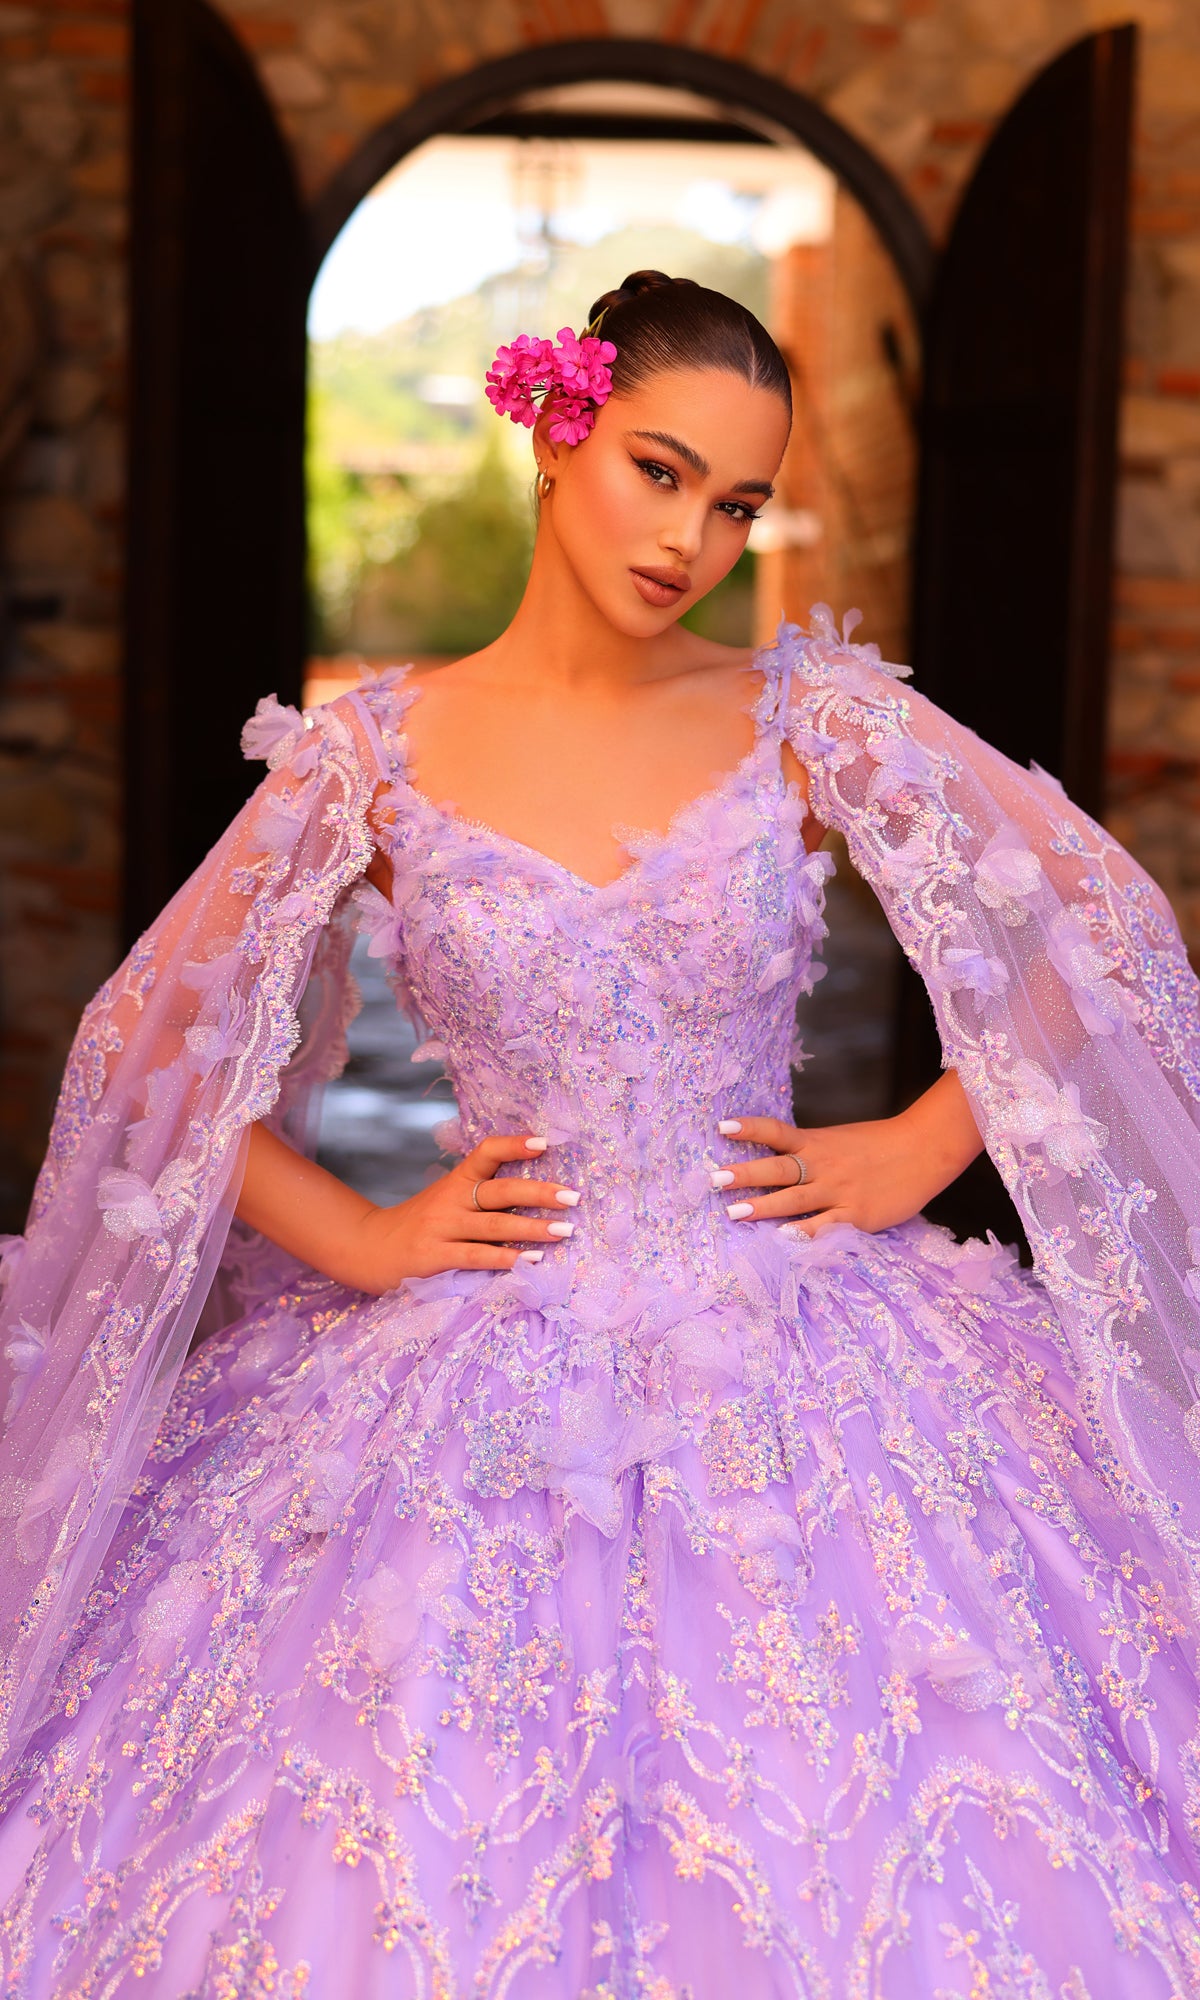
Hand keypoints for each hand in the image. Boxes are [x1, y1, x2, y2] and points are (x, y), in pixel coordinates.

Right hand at [348, 1133, 580, 1290]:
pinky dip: (506, 1259)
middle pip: (500, 1191)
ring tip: (564, 1230)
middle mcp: (450, 1199)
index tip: (544, 1143)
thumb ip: (482, 1194)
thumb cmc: (421, 1224)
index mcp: (456, 1180)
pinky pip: (476, 1257)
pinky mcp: (435, 1258)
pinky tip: (531, 1262)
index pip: (486, 1153)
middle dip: (539, 1193)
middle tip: (573, 1197)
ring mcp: (442, 1228)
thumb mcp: (446, 1198)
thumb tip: (537, 1194)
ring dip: (533, 1229)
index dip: (514, 1145)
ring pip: (495, 1226)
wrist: (369, 1248)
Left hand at [711, 1074, 983, 1237]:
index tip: (722, 1127)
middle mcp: (823, 1165)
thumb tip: (780, 1158)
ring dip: (763, 1207)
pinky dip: (804, 1232)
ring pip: (794, 1199)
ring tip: (734, 1213)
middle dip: (745, 1174)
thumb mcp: (840, 1140)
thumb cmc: (881, 1144)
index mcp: (817, 1143)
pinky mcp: (855, 1215)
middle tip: (714, 1179)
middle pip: (778, 1169)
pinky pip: (825, 1225)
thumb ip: (812, 1150)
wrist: (925, 1150)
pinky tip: (784, 1239)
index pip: (777, 1132)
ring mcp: (838, 1191)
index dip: (750, 1129)